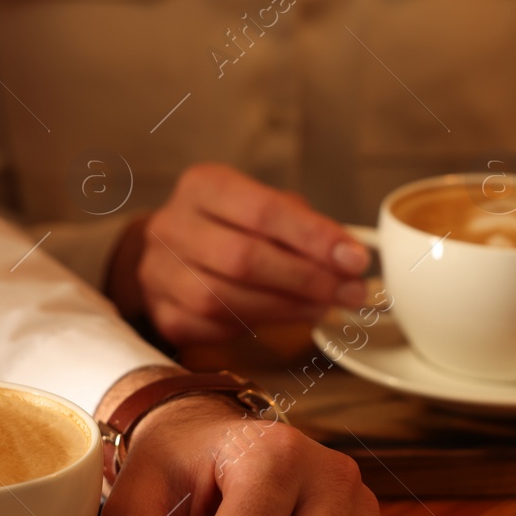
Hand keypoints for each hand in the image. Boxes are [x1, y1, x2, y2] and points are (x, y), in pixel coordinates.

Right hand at [109, 163, 371, 344]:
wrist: (169, 254)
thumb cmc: (230, 227)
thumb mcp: (265, 208)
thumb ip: (304, 227)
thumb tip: (348, 258)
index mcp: (203, 187)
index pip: (262, 211)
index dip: (313, 238)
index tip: (354, 259)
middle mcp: (172, 226)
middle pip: (243, 259)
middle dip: (306, 279)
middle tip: (350, 292)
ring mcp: (160, 273)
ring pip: (227, 299)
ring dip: (287, 308)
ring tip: (324, 307)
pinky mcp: (163, 314)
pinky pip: (213, 328)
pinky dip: (255, 327)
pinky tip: (284, 318)